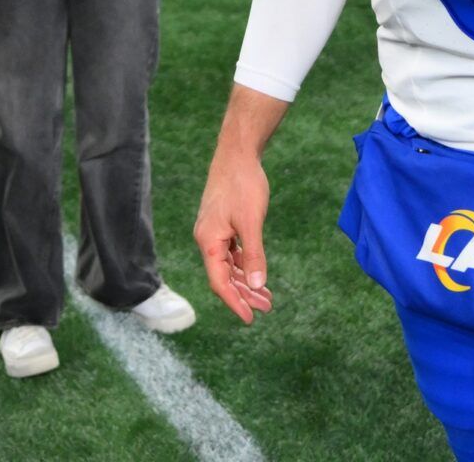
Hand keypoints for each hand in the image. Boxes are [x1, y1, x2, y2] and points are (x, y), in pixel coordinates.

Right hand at [193, 150, 275, 323]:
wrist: (237, 154)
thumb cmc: (243, 185)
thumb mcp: (251, 222)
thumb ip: (254, 254)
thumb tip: (258, 285)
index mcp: (209, 241)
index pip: (219, 282)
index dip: (234, 302)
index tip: (250, 318)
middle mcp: (207, 239)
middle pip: (224, 277)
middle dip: (244, 294)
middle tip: (267, 308)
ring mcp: (214, 232)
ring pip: (228, 266)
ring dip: (246, 281)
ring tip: (266, 297)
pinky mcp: (222, 224)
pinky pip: (231, 253)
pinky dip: (244, 264)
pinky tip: (256, 273)